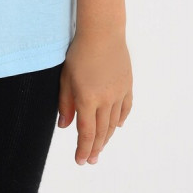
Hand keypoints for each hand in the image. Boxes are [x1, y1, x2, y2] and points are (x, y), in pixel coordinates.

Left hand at [57, 30, 132, 165]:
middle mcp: (106, 100)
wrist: (102, 32)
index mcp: (88, 98)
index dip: (83, 149)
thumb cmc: (79, 52)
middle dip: (95, 148)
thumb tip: (64, 126)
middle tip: (91, 160)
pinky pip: (125, 109)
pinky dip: (120, 120)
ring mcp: (119, 93)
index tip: (80, 160)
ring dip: (107, 137)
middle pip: (102, 132)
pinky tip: (117, 126)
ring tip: (101, 147)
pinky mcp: (128, 85)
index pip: (87, 132)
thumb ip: (65, 103)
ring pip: (114, 123)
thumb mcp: (66, 77)